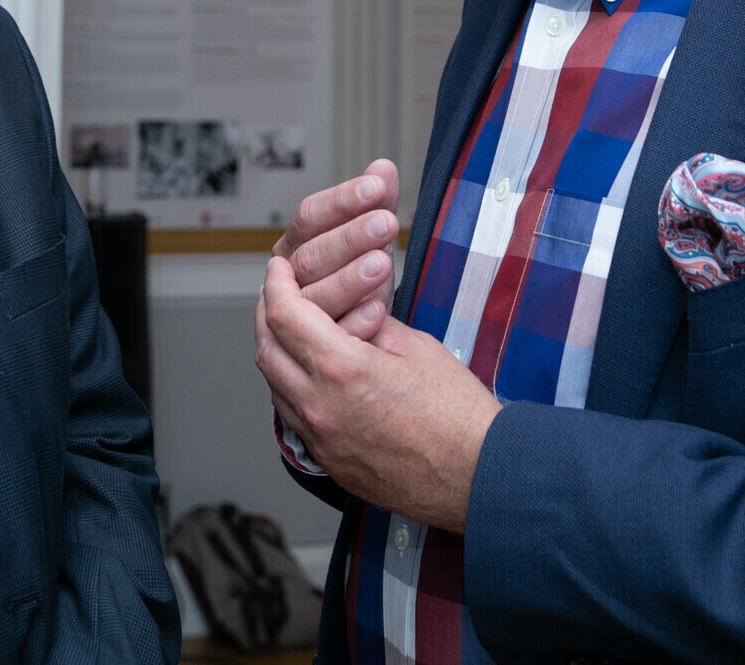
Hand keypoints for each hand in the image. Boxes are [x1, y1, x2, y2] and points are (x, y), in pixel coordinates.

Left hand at [255, 255, 497, 533]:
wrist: (478, 477)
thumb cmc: (459, 415)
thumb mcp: (417, 347)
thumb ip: (372, 324)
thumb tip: (350, 310)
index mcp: (342, 368)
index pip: (284, 315)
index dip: (276, 284)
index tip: (279, 269)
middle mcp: (320, 406)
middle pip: (266, 350)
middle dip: (266, 315)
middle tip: (277, 294)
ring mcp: (321, 439)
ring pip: (275, 386)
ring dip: (277, 353)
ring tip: (292, 331)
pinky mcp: (330, 462)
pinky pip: (293, 418)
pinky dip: (292, 388)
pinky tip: (312, 374)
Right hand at [275, 160, 400, 337]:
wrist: (351, 331)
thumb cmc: (357, 275)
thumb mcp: (368, 237)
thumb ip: (375, 203)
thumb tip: (384, 166)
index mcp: (296, 243)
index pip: (310, 216)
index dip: (343, 201)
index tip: (377, 187)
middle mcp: (288, 278)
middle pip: (311, 256)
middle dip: (350, 238)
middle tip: (386, 223)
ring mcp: (298, 316)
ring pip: (316, 298)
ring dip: (350, 280)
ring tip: (383, 263)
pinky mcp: (313, 349)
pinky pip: (331, 338)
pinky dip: (354, 324)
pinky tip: (377, 311)